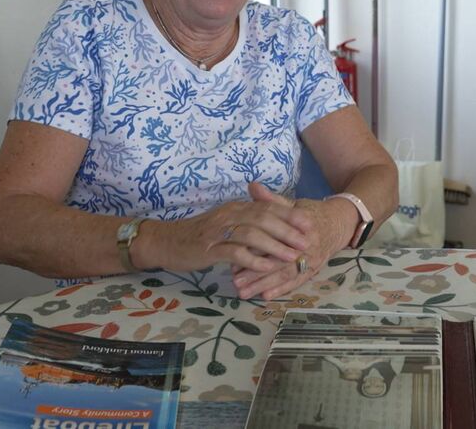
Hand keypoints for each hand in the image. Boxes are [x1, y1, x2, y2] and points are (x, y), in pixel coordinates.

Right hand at [133, 186, 312, 273]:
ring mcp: (218, 231)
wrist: (166, 241)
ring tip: (292, 256)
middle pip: (263, 218)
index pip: (267, 207)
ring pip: (251, 234)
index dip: (290, 214)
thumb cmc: (200, 235)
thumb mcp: (226, 223)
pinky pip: (234, 253)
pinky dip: (253, 260)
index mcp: (236, 208)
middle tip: (306, 241)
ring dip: (274, 246)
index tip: (309, 223)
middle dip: (288, 230)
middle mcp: (229, 215)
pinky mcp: (208, 249)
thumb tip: (275, 222)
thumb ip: (248, 221)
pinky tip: (266, 267)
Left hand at [231, 183, 351, 299]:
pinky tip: (265, 296)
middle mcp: (306, 246)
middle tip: (235, 282)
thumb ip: (271, 200)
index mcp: (300, 227)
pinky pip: (296, 282)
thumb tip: (252, 186)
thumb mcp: (292, 204)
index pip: (273, 239)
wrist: (338, 223)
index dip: (253, 249)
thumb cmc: (310, 213)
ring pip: (285, 275)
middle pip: (278, 261)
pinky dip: (282, 290)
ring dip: (264, 285)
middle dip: (256, 273)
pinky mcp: (313, 270)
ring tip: (244, 293)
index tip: (234, 256)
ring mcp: (311, 260)